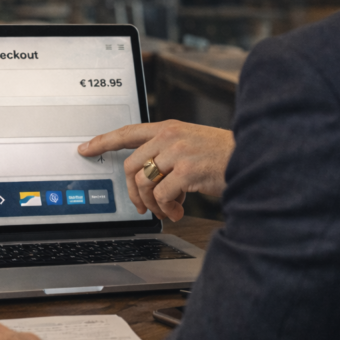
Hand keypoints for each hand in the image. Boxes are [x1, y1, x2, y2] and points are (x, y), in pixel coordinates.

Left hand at [78, 121, 233, 221]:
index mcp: (168, 127)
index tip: (86, 148)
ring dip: (153, 204)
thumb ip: (168, 154)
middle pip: (131, 166)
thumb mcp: (191, 144)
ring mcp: (177, 152)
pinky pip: (161, 195)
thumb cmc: (224, 155)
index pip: (127, 132)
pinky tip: (179, 211)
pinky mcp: (187, 170)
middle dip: (133, 191)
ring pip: (144, 183)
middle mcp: (169, 136)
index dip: (103, 141)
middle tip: (144, 206)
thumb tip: (149, 182)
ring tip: (169, 210)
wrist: (253, 155)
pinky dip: (167, 209)